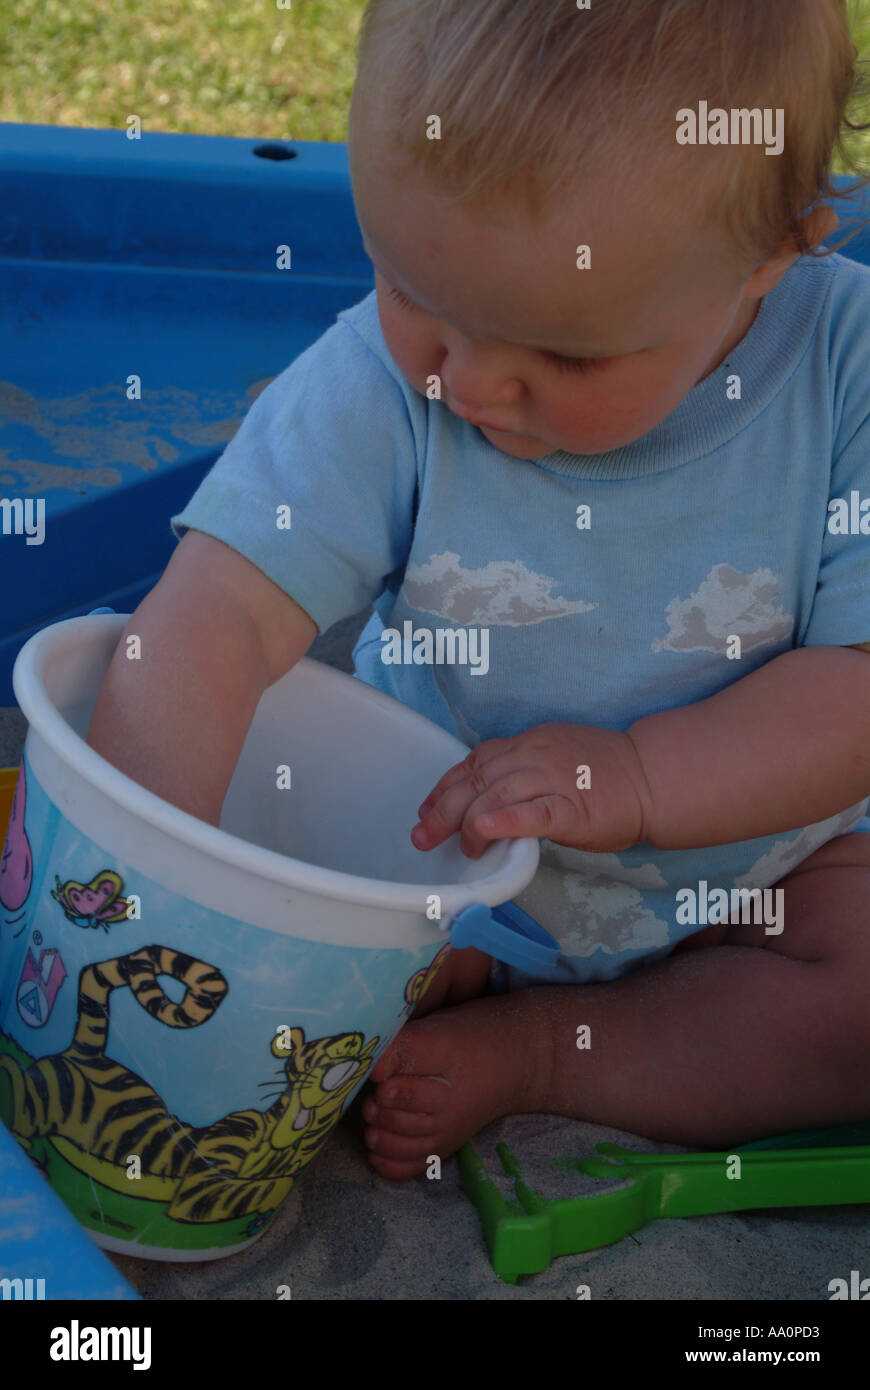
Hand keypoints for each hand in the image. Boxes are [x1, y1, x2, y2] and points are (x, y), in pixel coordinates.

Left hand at [410, 721, 650, 857]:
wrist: (653, 776)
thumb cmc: (608, 773)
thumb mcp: (556, 756)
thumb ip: (523, 772)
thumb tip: (487, 799)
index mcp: (529, 743)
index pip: (475, 761)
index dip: (445, 785)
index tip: (425, 807)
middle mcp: (535, 755)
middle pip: (477, 779)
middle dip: (443, 809)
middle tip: (422, 836)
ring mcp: (554, 778)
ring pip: (497, 794)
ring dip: (468, 823)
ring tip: (459, 848)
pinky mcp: (573, 807)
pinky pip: (533, 812)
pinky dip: (505, 821)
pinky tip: (484, 832)